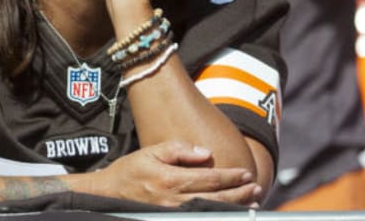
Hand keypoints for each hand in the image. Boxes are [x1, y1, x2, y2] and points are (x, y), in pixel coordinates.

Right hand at [93, 141, 261, 206]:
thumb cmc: (130, 171)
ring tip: (250, 202)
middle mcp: (174, 200)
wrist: (109, 193)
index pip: (210, 178)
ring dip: (233, 208)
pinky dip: (216, 215)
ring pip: (211, 211)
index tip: (245, 173)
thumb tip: (205, 152)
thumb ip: (178, 150)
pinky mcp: (170, 218)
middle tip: (255, 188)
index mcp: (170, 179)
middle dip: (239, 193)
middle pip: (216, 198)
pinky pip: (199, 218)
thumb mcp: (150, 152)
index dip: (231, 177)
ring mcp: (173, 213)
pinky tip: (227, 212)